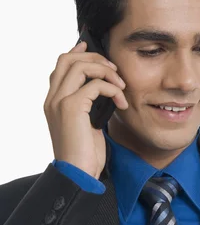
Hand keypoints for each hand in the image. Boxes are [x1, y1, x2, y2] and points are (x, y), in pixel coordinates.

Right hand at [43, 40, 127, 179]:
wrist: (78, 174)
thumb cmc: (85, 155)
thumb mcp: (87, 125)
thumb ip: (89, 106)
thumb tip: (104, 91)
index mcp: (53, 102)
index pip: (60, 66)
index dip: (77, 53)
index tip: (94, 50)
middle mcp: (52, 98)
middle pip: (68, 59)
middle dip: (95, 58)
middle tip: (114, 70)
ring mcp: (60, 101)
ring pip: (80, 66)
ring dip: (105, 71)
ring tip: (121, 86)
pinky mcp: (72, 107)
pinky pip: (94, 85)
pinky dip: (112, 89)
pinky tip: (121, 102)